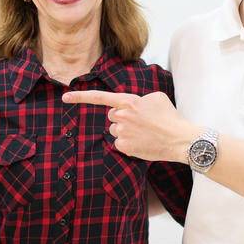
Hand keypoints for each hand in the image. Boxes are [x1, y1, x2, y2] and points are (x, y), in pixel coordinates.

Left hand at [60, 89, 195, 162]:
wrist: (180, 139)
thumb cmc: (170, 117)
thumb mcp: (155, 98)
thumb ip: (138, 99)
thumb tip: (128, 106)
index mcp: (128, 101)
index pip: (99, 97)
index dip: (80, 97)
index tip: (64, 97)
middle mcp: (121, 116)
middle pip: (111, 116)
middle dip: (121, 118)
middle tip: (141, 122)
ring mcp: (122, 133)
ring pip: (115, 131)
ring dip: (126, 131)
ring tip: (145, 133)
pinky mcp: (124, 147)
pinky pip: (120, 143)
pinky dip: (129, 143)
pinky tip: (143, 142)